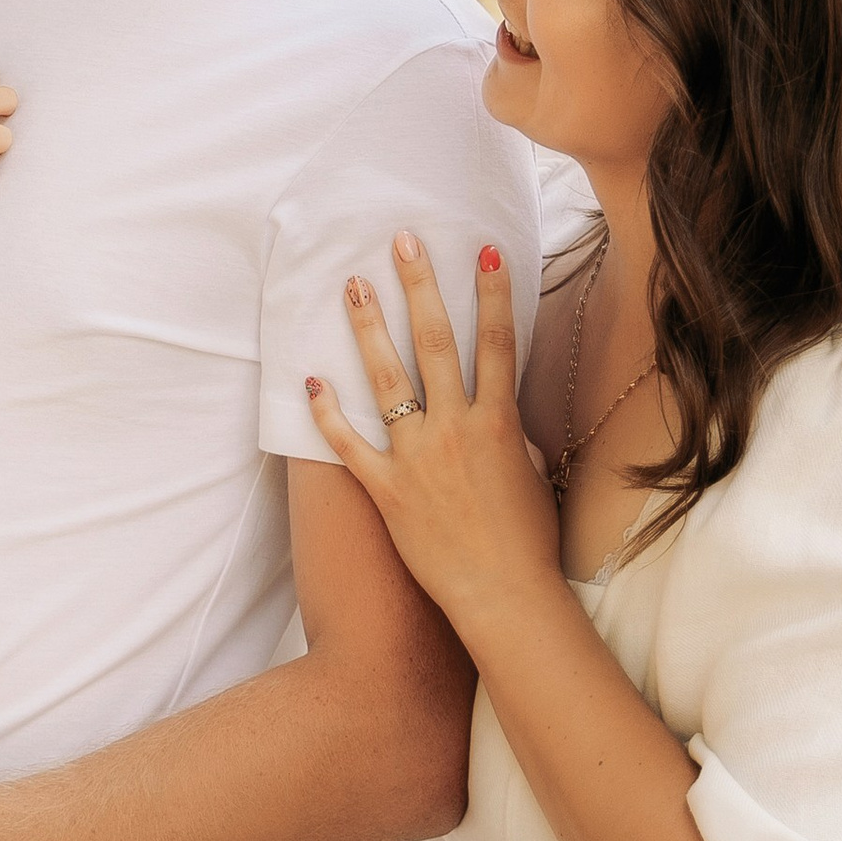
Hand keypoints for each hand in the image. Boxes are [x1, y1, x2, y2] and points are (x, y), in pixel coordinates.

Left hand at [304, 237, 560, 632]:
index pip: (498, 344)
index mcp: (499, 424)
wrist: (504, 598)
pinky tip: (310, 380)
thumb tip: (499, 414)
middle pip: (436, 342)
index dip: (493, 293)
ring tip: (353, 286)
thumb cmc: (528, 542)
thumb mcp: (531, 476)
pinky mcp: (387, 490)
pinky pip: (349, 445)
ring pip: (387, 379)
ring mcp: (417, 458)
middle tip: (402, 241)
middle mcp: (456, 430)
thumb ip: (511, 436)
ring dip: (369, 328)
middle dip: (419, 286)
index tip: (484, 249)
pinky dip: (327, 414)